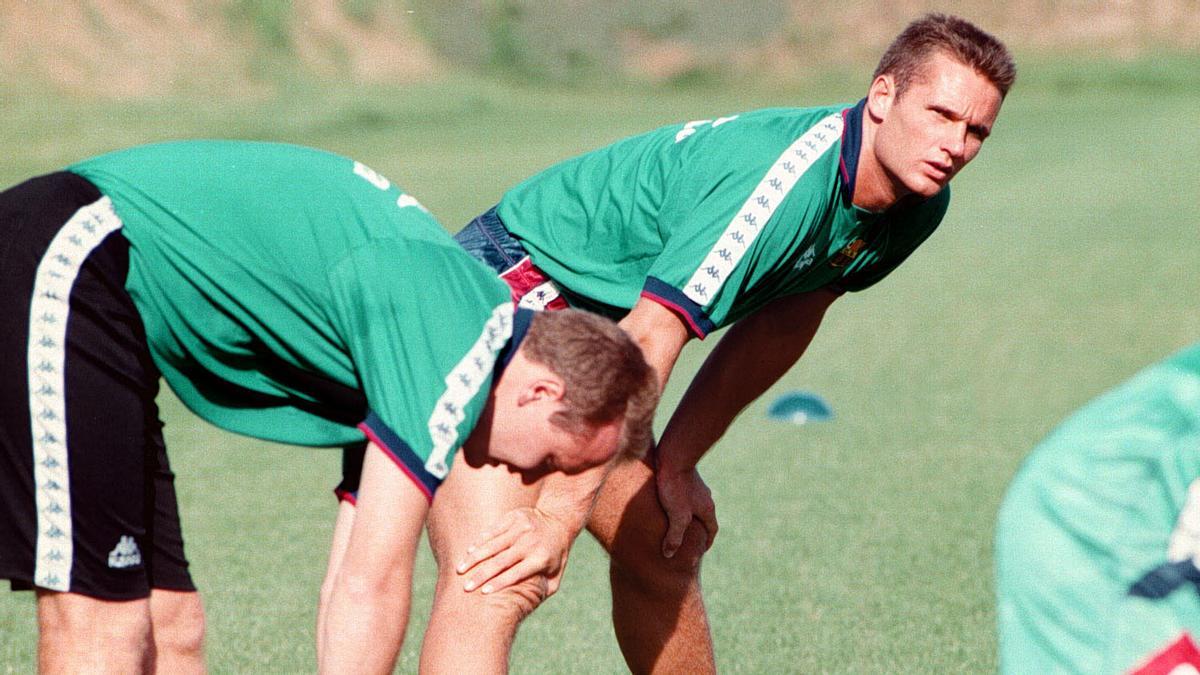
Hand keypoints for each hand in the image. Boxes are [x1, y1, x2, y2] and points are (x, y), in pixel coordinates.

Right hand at [455, 507, 570, 596]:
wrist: (559, 520)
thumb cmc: (555, 555)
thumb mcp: (556, 575)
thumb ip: (542, 591)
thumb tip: (525, 606)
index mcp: (540, 558)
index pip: (516, 573)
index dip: (499, 583)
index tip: (483, 593)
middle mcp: (530, 542)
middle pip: (501, 561)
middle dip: (481, 574)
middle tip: (465, 587)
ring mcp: (522, 527)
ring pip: (493, 545)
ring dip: (475, 558)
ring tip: (460, 570)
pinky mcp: (514, 516)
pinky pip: (493, 530)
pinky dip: (480, 541)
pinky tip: (468, 552)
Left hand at [655, 467, 717, 557]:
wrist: (674, 455)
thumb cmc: (676, 486)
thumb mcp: (676, 515)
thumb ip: (674, 536)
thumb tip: (669, 554)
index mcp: (707, 508)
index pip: (712, 529)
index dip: (707, 541)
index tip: (701, 550)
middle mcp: (704, 497)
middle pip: (703, 517)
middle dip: (696, 529)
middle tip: (687, 539)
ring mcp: (695, 486)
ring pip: (693, 505)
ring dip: (687, 515)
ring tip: (673, 522)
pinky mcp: (683, 477)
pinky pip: (683, 494)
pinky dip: (678, 502)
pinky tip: (665, 503)